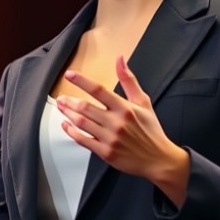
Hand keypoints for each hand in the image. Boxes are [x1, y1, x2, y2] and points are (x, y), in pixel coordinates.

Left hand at [57, 56, 189, 206]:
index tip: (69, 75)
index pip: (99, 90)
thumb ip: (128, 80)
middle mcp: (116, 123)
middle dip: (69, 101)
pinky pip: (83, 140)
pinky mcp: (106, 153)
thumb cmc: (151, 130)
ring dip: (68, 114)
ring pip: (82, 123)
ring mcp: (110, 138)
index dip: (82, 81)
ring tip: (61, 107)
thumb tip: (120, 59)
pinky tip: (66, 125)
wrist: (158, 159)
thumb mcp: (143, 101)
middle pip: (85, 108)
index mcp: (125, 108)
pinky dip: (71, 132)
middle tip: (61, 97)